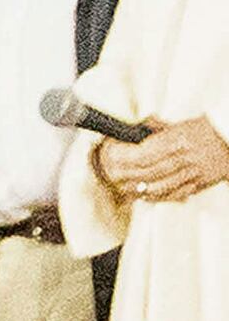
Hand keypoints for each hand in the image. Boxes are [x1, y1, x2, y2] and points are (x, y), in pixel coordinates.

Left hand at [99, 116, 228, 201]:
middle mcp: (183, 157)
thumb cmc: (208, 131)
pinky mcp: (198, 183)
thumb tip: (140, 124)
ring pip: (158, 187)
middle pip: (147, 172)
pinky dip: (157, 197)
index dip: (124, 158)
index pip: (143, 154)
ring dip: (138, 189)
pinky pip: (174, 194)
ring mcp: (191, 172)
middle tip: (111, 176)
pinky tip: (145, 196)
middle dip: (126, 176)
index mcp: (177, 140)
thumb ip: (159, 127)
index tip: (112, 157)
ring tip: (124, 187)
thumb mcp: (182, 124)